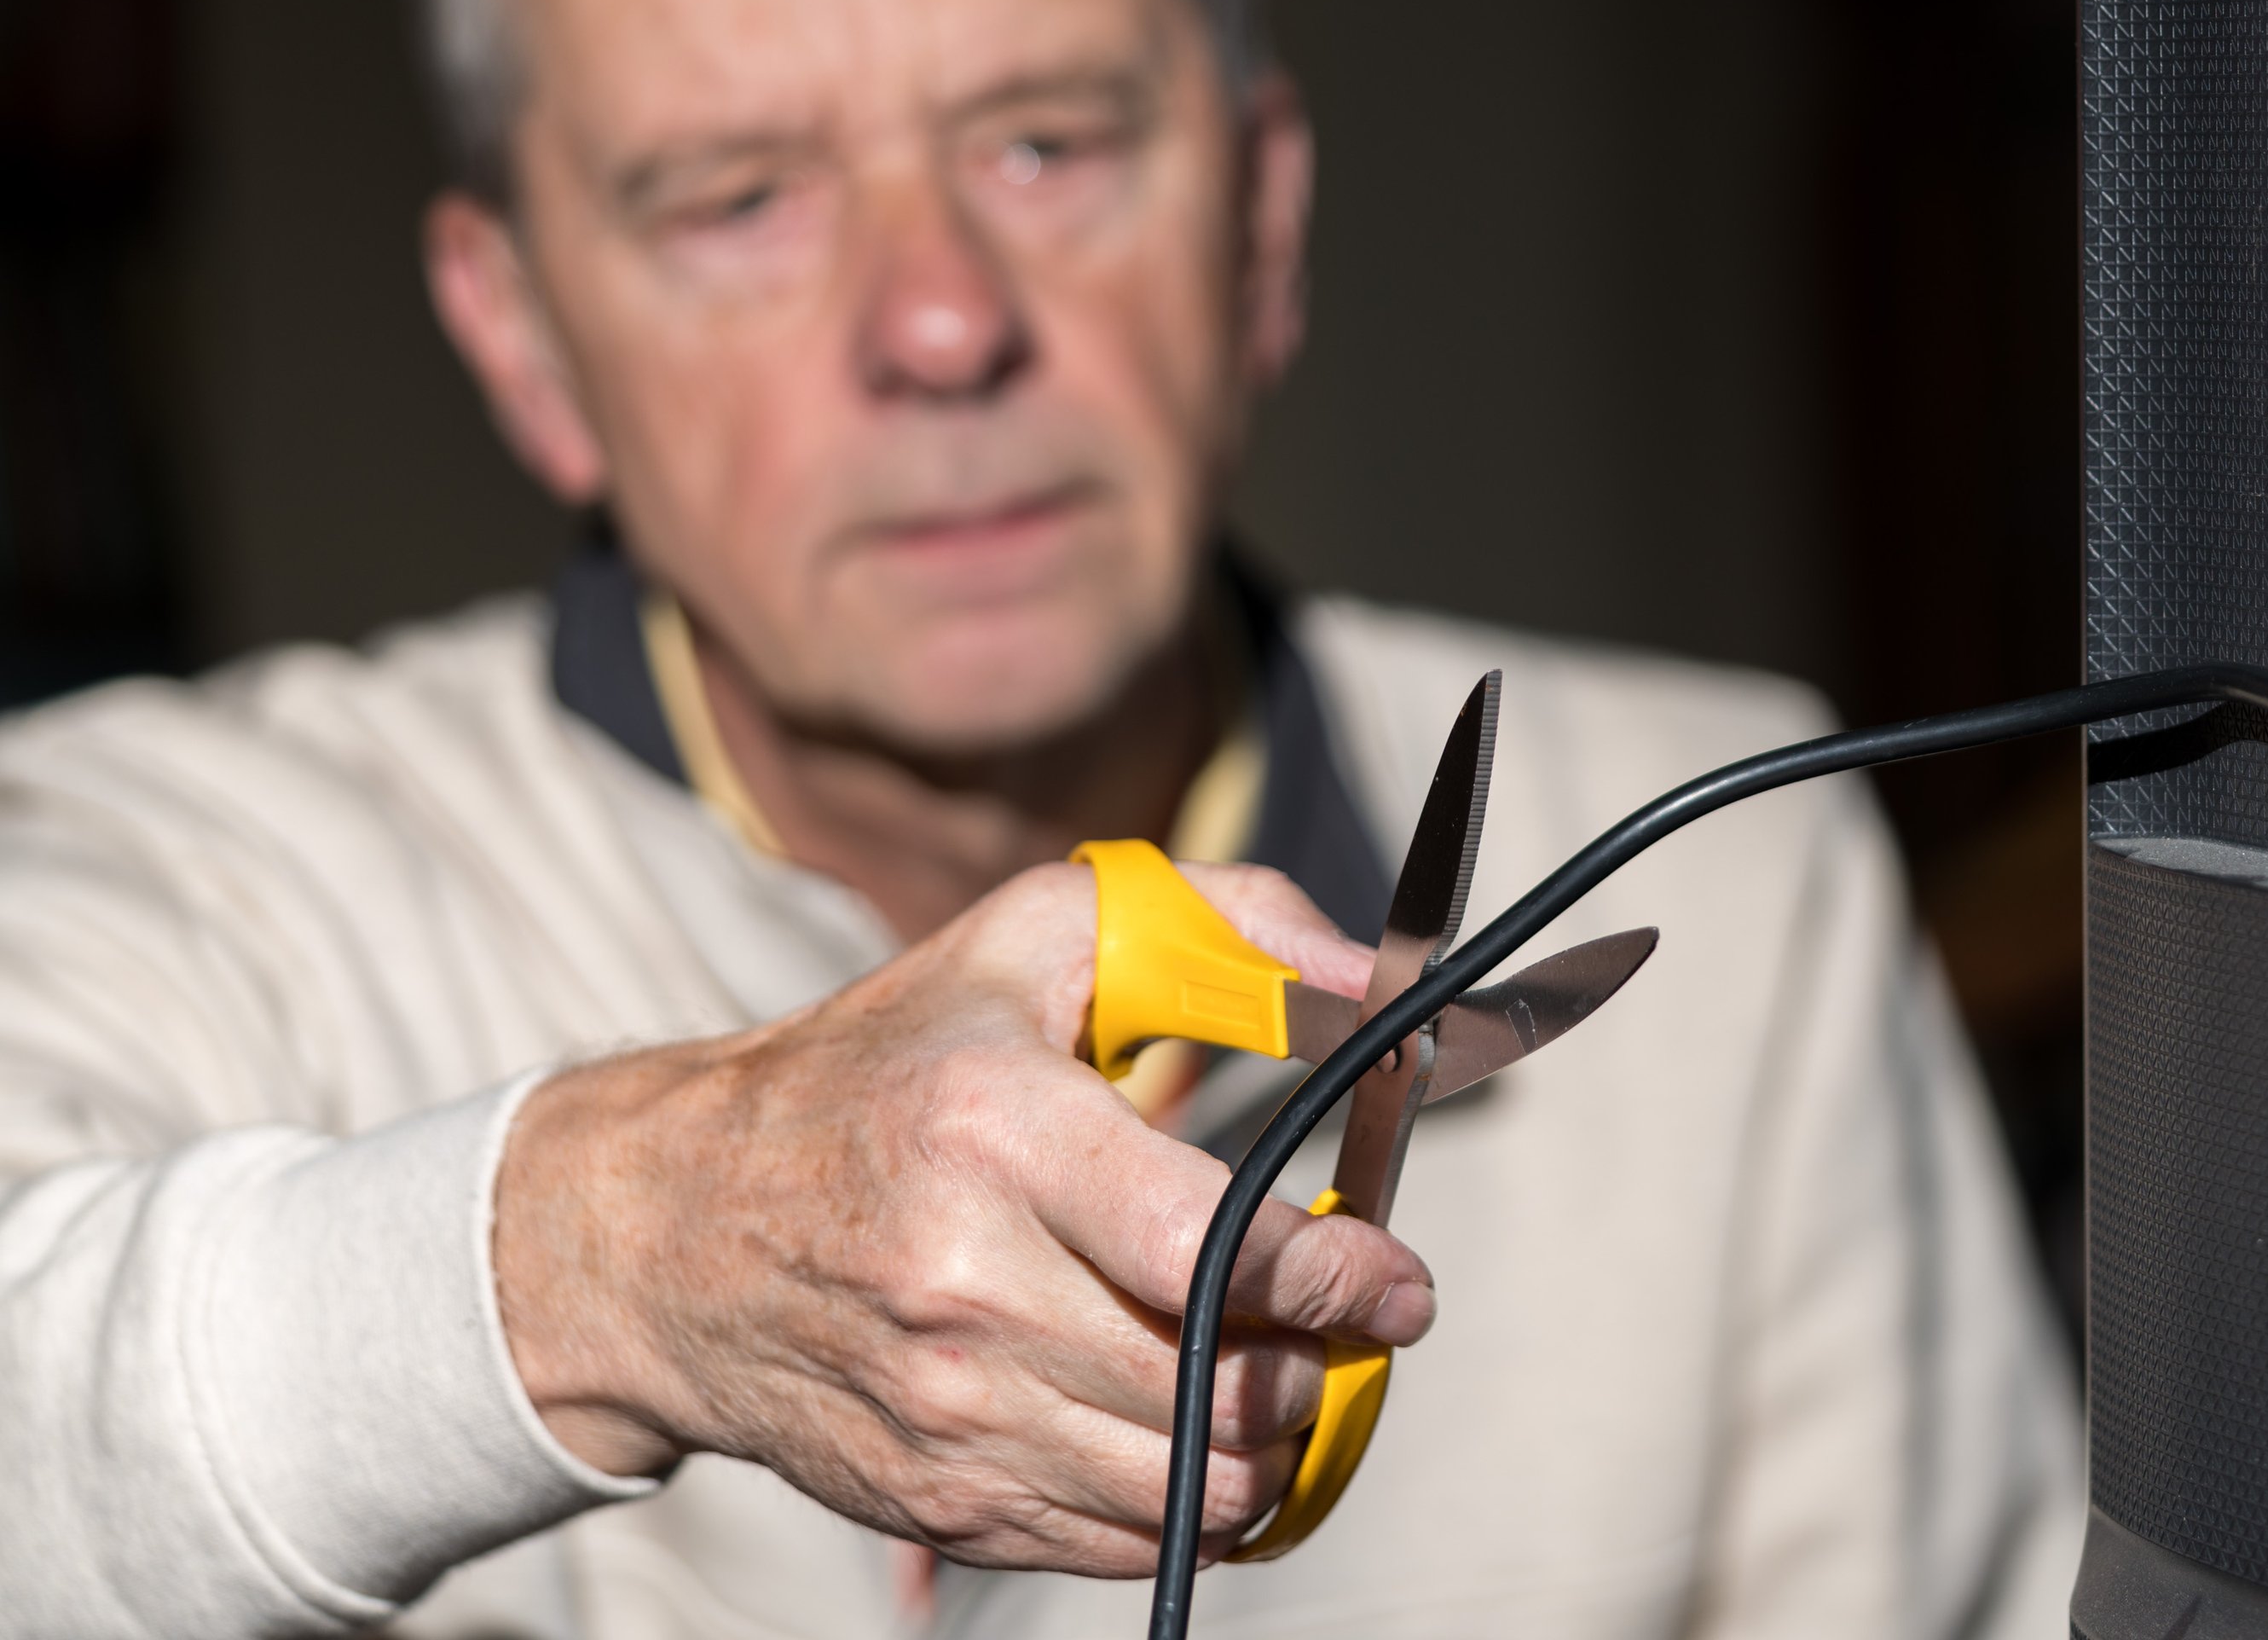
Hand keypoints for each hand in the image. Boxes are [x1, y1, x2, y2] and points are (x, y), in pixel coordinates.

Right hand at [490, 858, 1430, 1573]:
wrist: (666, 1226)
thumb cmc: (881, 1065)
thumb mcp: (1037, 938)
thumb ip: (1225, 927)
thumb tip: (1371, 982)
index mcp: (994, 1130)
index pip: (1205, 1247)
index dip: (1334, 1279)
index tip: (1398, 1285)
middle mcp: (962, 1283)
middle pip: (1212, 1387)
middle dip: (1321, 1368)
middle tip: (1348, 1329)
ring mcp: (942, 1409)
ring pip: (1183, 1488)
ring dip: (1270, 1449)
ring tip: (1280, 1377)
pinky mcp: (931, 1498)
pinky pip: (1116, 1543)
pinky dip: (1189, 1506)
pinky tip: (1196, 1431)